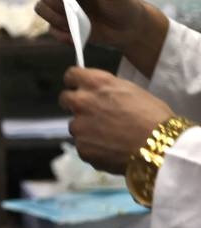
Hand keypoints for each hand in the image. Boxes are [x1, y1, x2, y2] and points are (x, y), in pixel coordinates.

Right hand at [35, 0, 167, 73]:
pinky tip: (77, 32)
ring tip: (77, 21)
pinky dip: (61, 32)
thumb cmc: (125, 3)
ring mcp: (61, 5)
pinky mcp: (61, 23)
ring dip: (56, 17)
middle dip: (53, 0)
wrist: (131, 29)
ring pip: (41, 8)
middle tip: (71, 8)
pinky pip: (49, 27)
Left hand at [59, 67, 173, 173]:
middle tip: (91, 114)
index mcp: (95, 83)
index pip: (71, 75)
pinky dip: (94, 149)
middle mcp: (81, 101)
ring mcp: (79, 126)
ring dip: (86, 129)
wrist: (161, 149)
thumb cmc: (154, 117)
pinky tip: (111, 152)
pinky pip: (84, 146)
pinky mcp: (82, 148)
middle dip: (75, 105)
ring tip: (109, 138)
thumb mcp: (132, 91)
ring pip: (75, 125)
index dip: (75, 82)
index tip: (78, 87)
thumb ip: (108, 90)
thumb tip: (99, 93)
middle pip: (65, 99)